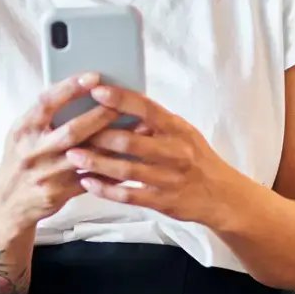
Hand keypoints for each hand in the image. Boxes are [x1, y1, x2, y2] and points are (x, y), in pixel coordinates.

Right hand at [0, 73, 123, 236]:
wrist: (7, 205)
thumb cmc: (20, 162)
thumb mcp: (21, 135)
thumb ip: (44, 116)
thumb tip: (77, 89)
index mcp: (23, 130)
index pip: (46, 103)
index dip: (70, 88)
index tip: (93, 77)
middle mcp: (32, 151)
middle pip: (72, 131)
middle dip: (101, 115)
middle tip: (124, 104)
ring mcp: (45, 175)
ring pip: (86, 156)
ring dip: (113, 143)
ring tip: (137, 129)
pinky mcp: (57, 194)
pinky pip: (90, 180)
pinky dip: (110, 170)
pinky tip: (129, 159)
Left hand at [66, 84, 249, 229]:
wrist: (222, 196)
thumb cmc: (196, 158)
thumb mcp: (183, 133)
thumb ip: (156, 122)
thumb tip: (121, 103)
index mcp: (178, 129)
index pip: (148, 108)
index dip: (121, 99)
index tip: (97, 91)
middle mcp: (175, 152)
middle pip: (131, 141)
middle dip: (98, 135)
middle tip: (72, 130)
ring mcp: (169, 179)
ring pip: (126, 169)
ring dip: (96, 163)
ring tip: (73, 156)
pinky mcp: (163, 202)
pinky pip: (128, 195)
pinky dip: (105, 189)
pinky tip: (87, 182)